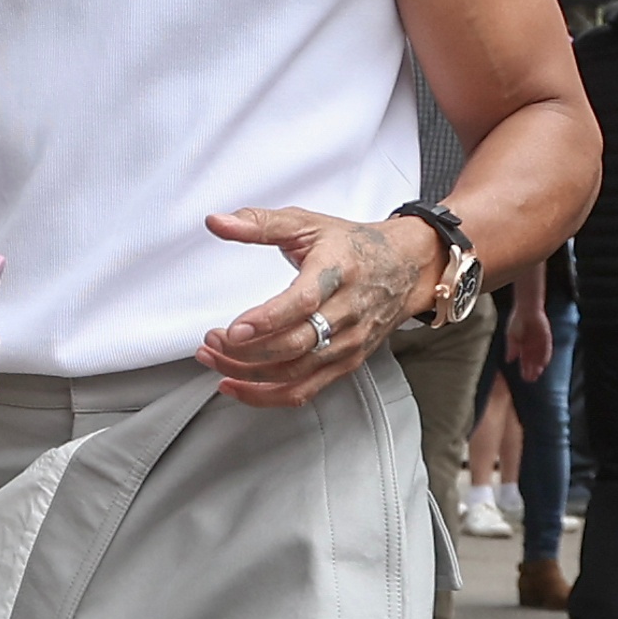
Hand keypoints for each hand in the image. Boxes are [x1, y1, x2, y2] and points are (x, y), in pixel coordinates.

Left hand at [198, 208, 439, 405]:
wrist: (405, 267)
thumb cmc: (352, 246)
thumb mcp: (306, 224)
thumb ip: (259, 224)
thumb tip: (217, 222)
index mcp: (336, 272)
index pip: (302, 303)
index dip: (267, 320)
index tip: (233, 329)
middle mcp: (346, 313)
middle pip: (294, 345)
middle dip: (245, 351)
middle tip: (212, 341)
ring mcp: (347, 343)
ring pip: (294, 373)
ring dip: (248, 373)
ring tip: (215, 360)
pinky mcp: (345, 364)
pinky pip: (304, 391)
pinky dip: (266, 396)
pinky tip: (237, 386)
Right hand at [504, 298, 551, 380]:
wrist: (527, 310)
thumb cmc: (517, 321)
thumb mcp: (511, 336)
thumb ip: (511, 348)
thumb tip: (509, 360)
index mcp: (523, 347)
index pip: (525, 362)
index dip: (525, 370)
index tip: (524, 378)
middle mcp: (532, 347)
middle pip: (533, 362)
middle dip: (532, 371)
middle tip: (531, 379)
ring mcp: (540, 343)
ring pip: (540, 358)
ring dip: (539, 366)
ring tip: (537, 374)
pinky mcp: (546, 338)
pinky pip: (547, 350)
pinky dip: (545, 357)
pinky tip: (543, 364)